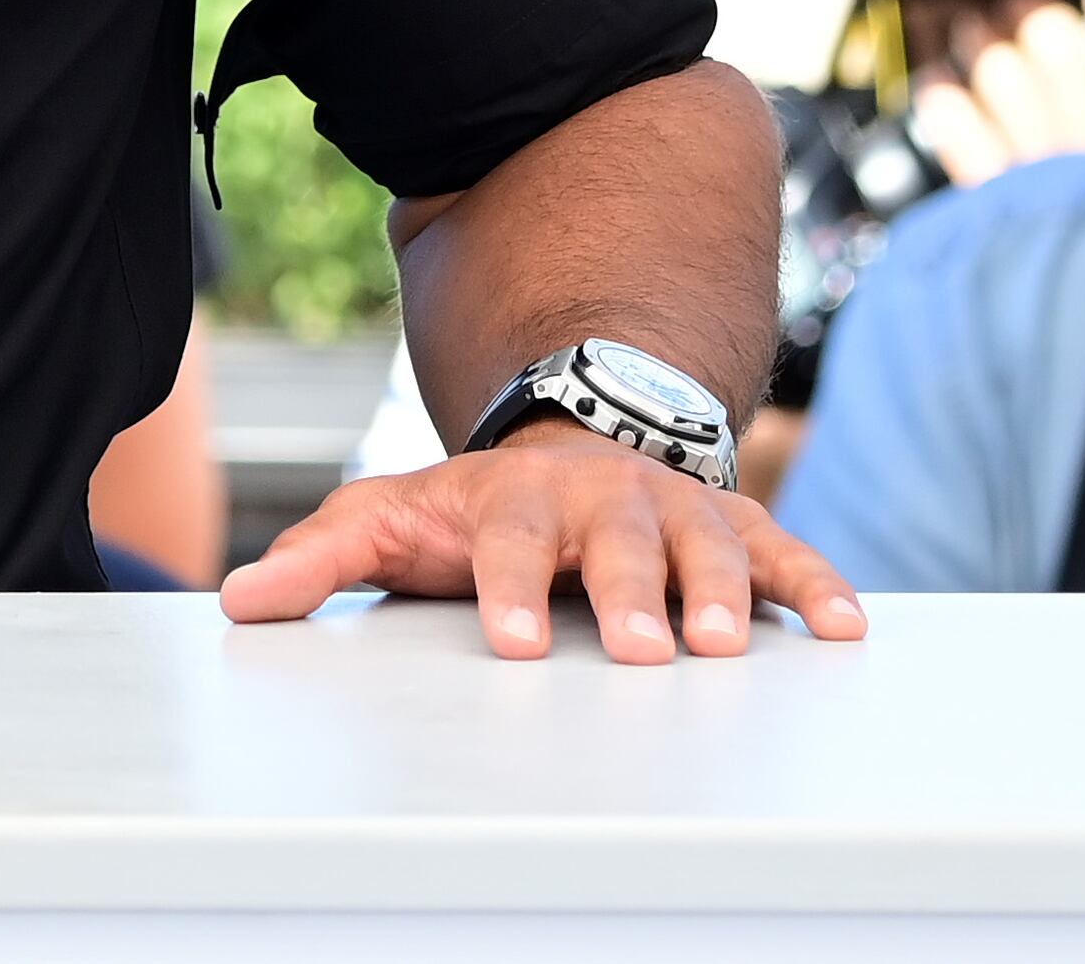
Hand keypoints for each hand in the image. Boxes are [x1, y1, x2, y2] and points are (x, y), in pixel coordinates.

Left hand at [216, 434, 866, 661]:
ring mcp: (671, 510)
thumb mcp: (390, 520)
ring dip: (724, 592)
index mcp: (513, 503)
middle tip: (644, 649)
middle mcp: (598, 502)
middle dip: (628, 594)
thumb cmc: (474, 507)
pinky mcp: (732, 529)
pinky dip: (817, 586)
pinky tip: (847, 628)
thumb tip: (237, 600)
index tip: (511, 640)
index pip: (505, 545)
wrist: (571, 435)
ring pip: (703, 544)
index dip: (507, 589)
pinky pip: (782, 552)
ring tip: (734, 643)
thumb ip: (319, 560)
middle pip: (614, 545)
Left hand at [908, 0, 1084, 190]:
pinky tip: (943, 92)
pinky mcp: (994, 206)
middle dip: (1033, 18)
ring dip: (983, 45)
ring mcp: (1048, 185)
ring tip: (974, 33)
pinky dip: (944, 100)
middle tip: (1014, 4)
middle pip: (1068, 60)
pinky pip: (956, 127)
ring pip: (1007, 77)